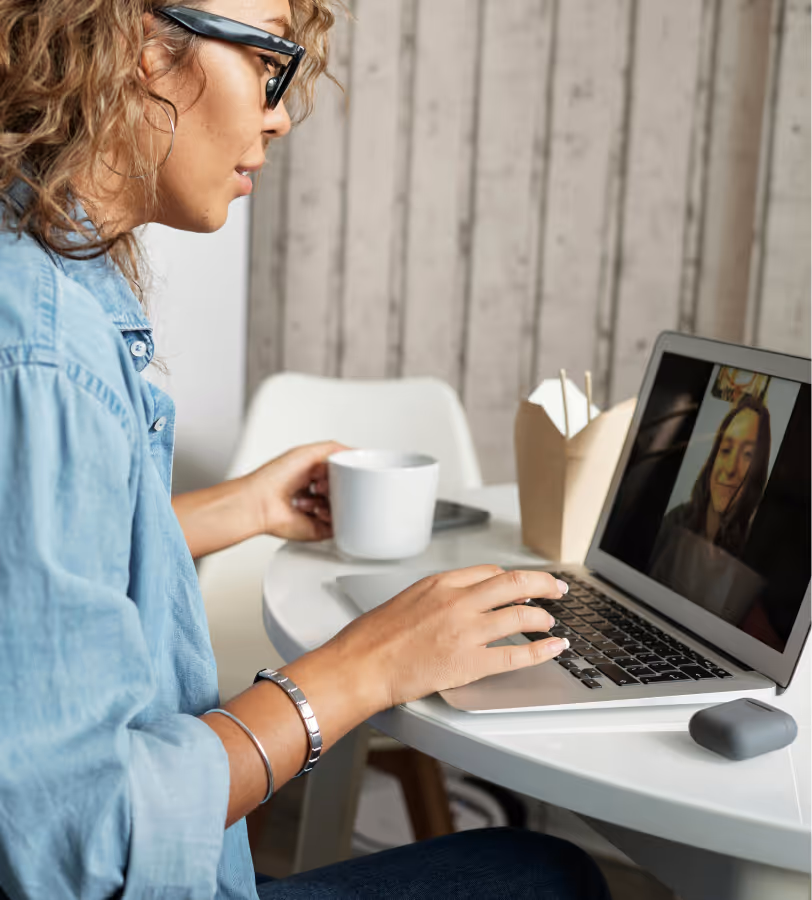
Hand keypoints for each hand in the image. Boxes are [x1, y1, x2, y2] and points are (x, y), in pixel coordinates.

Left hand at [245, 441, 347, 541]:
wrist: (260, 503)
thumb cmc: (273, 478)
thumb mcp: (307, 452)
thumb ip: (335, 449)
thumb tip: (357, 452)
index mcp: (312, 474)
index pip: (339, 473)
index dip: (342, 470)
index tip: (340, 469)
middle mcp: (314, 493)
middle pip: (342, 490)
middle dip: (338, 486)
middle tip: (324, 483)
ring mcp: (317, 512)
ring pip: (342, 508)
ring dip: (333, 501)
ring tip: (317, 496)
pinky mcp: (318, 529)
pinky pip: (338, 526)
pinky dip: (332, 518)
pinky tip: (318, 511)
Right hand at [326, 566, 569, 708]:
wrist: (360, 665)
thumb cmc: (372, 637)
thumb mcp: (406, 599)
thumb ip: (436, 597)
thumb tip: (457, 601)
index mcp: (441, 583)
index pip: (489, 572)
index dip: (511, 579)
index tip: (522, 584)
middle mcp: (458, 601)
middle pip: (515, 583)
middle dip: (543, 584)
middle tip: (557, 588)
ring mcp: (466, 631)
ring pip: (520, 615)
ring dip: (543, 618)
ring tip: (551, 623)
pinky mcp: (469, 662)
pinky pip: (516, 655)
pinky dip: (542, 651)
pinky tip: (554, 648)